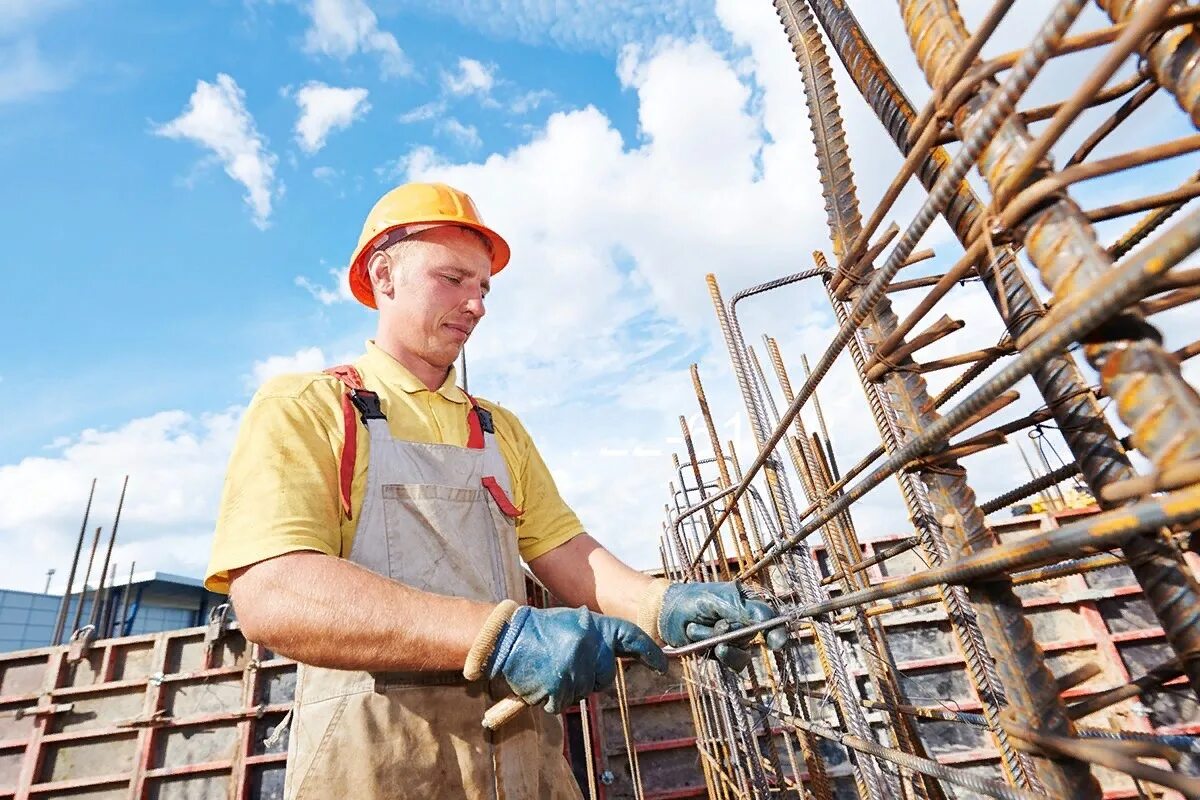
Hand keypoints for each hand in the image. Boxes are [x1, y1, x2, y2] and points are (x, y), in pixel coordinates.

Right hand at [487, 606, 666, 713]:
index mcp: (593, 627)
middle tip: (568, 661)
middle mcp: (588, 647)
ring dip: (570, 685)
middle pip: (606, 675)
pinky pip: (563, 703)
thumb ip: (600, 638)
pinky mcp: (558, 690)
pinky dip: (553, 696)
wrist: (505, 638)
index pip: (630, 637)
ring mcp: (573, 670)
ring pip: (584, 691)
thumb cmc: (541, 631)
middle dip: (592, 674)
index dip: (649, 651)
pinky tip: (542, 679)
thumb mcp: (575, 625)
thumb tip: (626, 653)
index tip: (661, 664)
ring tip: (550, 667)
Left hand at [659, 582, 786, 670]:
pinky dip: (715, 654)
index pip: (770, 618)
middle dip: (731, 633)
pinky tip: (696, 639)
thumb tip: (767, 619)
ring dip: (716, 642)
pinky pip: (732, 663)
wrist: (664, 614)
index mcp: (746, 603)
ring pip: (742, 653)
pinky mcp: (723, 653)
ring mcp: (734, 639)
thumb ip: (741, 609)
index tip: (776, 642)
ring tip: (695, 629)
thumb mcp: (715, 600)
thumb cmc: (690, 600)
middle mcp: (744, 622)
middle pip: (754, 636)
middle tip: (713, 623)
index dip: (777, 631)